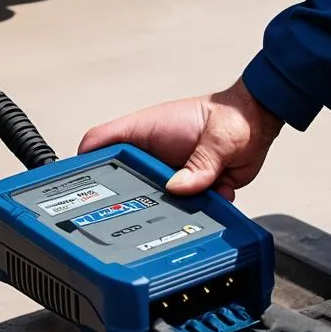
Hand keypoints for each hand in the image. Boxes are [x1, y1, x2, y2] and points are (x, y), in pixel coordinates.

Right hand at [78, 79, 283, 199]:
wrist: (258, 124)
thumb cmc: (231, 117)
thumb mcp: (217, 140)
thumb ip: (199, 166)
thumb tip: (178, 189)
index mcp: (147, 130)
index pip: (102, 142)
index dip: (84, 161)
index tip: (73, 184)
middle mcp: (153, 151)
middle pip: (123, 176)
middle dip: (128, 196)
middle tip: (132, 214)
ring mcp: (168, 169)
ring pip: (153, 198)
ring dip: (167, 208)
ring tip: (183, 210)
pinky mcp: (187, 184)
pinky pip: (181, 206)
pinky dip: (192, 212)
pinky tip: (210, 205)